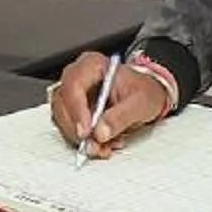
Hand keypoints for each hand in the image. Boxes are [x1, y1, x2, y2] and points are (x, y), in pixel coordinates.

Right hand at [47, 51, 170, 158]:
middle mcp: (79, 78)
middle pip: (61, 102)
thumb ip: (121, 116)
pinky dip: (83, 141)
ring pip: (61, 118)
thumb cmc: (145, 92)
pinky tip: (102, 145)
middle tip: (92, 144)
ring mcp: (74, 95)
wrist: (149, 98)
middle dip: (75, 128)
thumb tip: (100, 132)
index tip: (86, 130)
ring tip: (103, 146)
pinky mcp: (74, 112)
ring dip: (79, 138)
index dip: (76, 109)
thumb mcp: (140, 102)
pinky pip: (68, 128)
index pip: (74, 84)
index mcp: (93, 65)